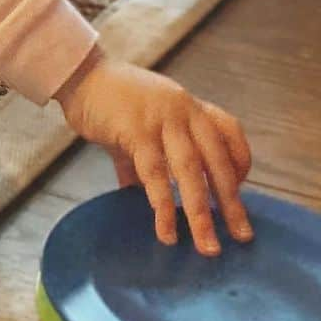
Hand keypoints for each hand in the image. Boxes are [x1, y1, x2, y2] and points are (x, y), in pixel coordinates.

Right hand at [55, 48, 252, 255]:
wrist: (80, 74)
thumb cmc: (111, 98)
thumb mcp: (143, 122)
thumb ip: (150, 156)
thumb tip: (143, 194)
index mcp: (189, 105)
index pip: (230, 132)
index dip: (239, 163)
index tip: (237, 191)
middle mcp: (183, 109)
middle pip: (217, 160)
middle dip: (230, 202)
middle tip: (241, 237)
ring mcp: (161, 119)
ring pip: (190, 171)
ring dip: (201, 213)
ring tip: (207, 246)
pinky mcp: (136, 130)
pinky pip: (155, 175)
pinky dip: (163, 207)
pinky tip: (167, 232)